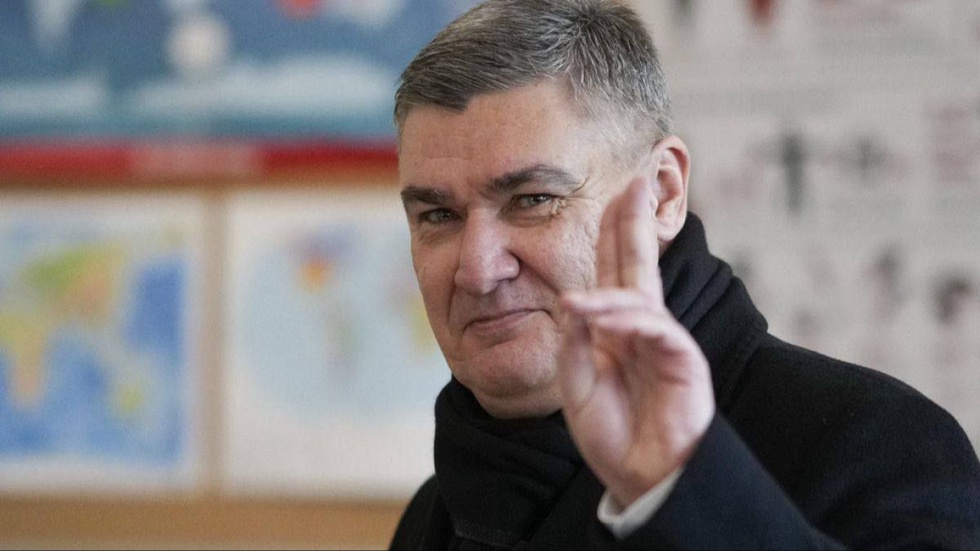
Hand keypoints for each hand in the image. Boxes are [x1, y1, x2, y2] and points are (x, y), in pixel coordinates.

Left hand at [558, 178, 714, 508]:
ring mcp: (664, 339)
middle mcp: (643, 324)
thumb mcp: (578, 381)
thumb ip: (576, 340)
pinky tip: (602, 320)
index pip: (615, 268)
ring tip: (580, 295)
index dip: (616, 230)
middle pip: (638, 262)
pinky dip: (625, 322)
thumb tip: (574, 302)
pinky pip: (654, 329)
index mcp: (617, 325)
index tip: (615, 192)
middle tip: (636, 179)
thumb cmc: (612, 430)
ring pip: (638, 295)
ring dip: (607, 292)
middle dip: (636, 220)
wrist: (641, 475)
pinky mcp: (682, 360)